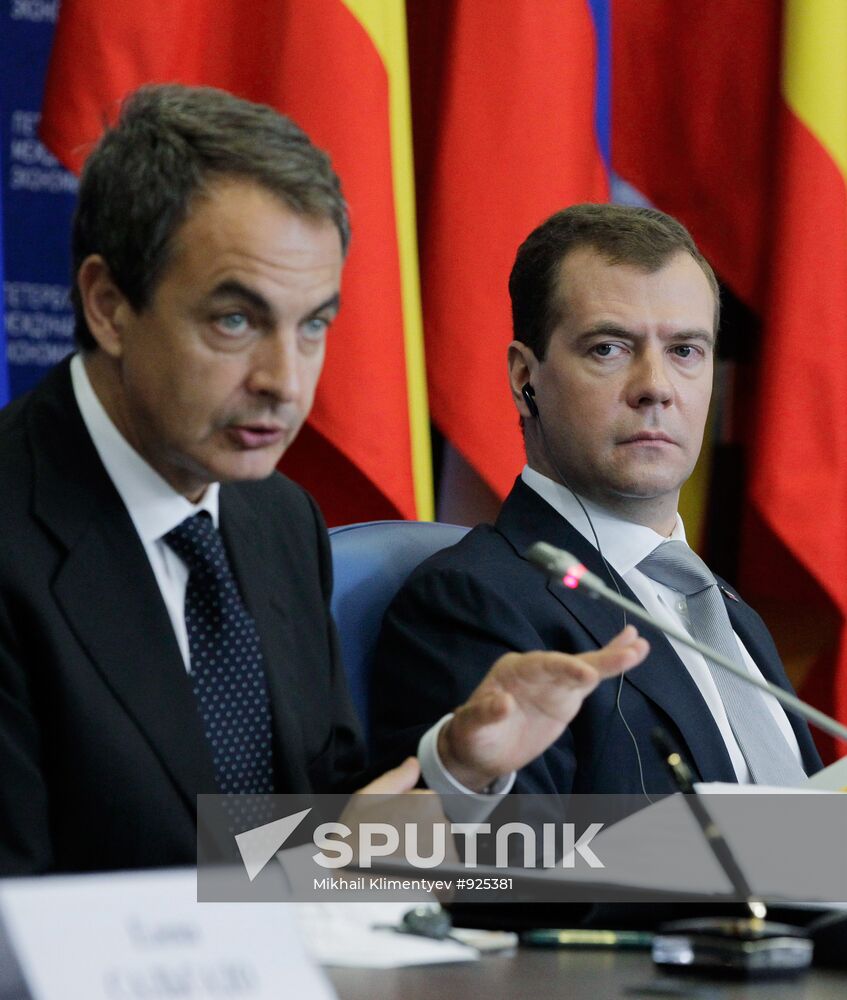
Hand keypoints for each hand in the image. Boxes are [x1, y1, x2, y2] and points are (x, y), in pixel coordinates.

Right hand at [344, 758, 458, 876]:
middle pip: (434, 826)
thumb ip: (396, 779)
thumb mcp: (366, 799)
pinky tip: (408, 881)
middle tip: (388, 847)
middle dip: (416, 835)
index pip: (425, 805)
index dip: (404, 817)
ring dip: (423, 857)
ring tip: (395, 865)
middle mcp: (442, 824)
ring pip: (438, 850)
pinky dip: (430, 879)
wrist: (353, 891)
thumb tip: (414, 763)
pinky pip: (444, 875)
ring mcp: (446, 854)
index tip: (388, 828)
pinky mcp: (447, 880)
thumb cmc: (354, 843)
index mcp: (427, 801)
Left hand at [438, 626, 648, 790]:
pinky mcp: (566, 697)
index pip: (544, 664)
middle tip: (630, 649)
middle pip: (571, 661)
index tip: (587, 675)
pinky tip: (630, 655)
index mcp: (515, 669)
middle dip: (600, 657)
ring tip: (640, 646)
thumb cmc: (473, 732)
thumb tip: (502, 703)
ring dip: (612, 658)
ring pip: (586, 667)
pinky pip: (591, 680)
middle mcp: (538, 670)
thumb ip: (485, 712)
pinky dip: (610, 669)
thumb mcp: (471, 725)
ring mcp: (554, 683)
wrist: (481, 750)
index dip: (565, 667)